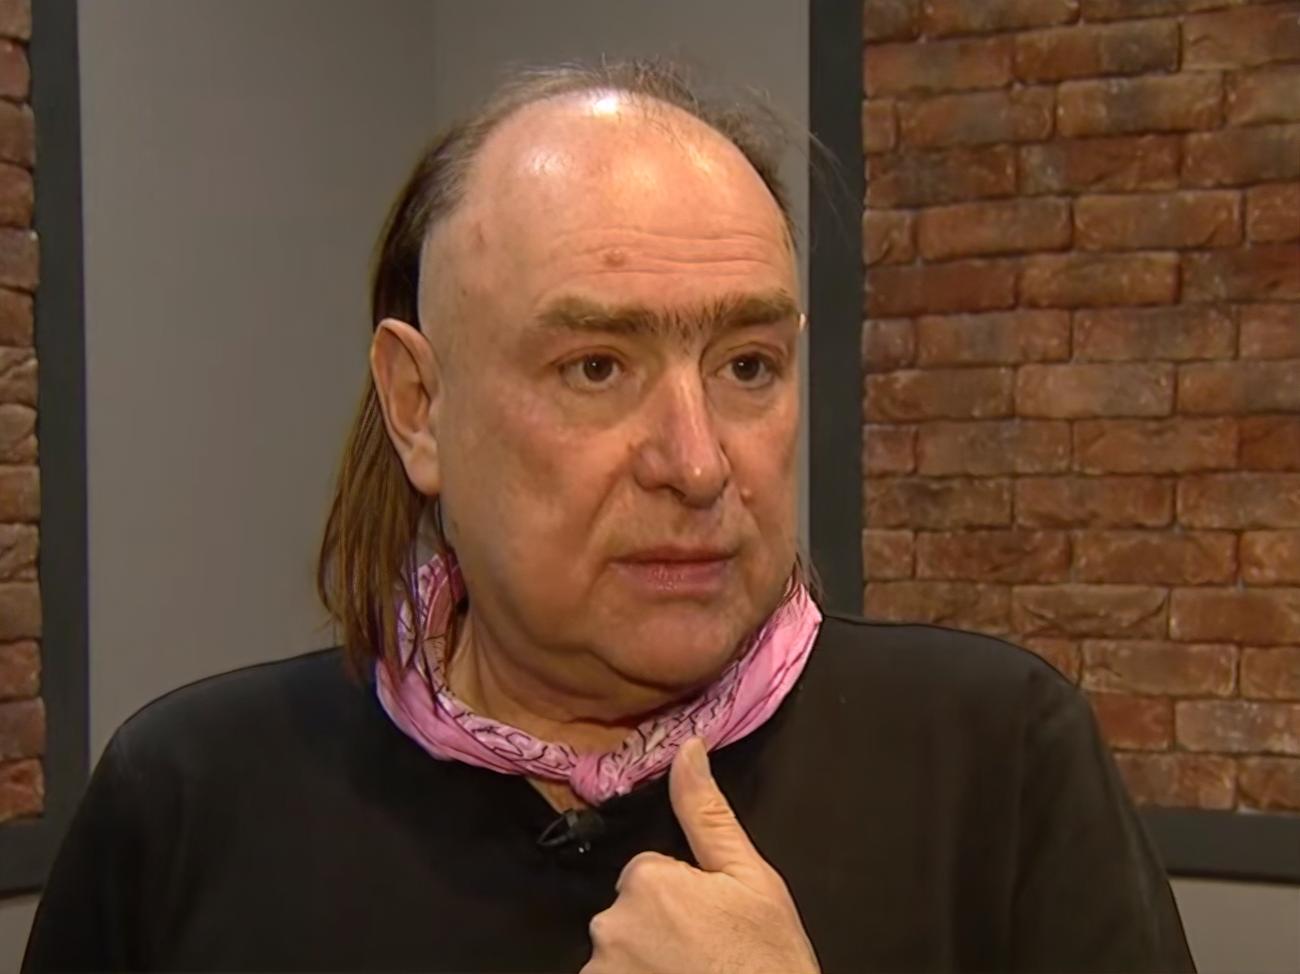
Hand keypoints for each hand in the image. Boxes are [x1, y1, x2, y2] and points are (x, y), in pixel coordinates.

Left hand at [580, 738, 819, 973]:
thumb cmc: (768, 962)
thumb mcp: (752, 880)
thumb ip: (708, 813)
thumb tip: (687, 747)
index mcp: (647, 880)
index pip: (650, 874)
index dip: (685, 898)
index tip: (714, 925)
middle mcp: (611, 925)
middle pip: (630, 913)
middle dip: (661, 931)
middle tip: (706, 957)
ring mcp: (601, 973)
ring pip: (620, 955)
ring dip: (647, 965)